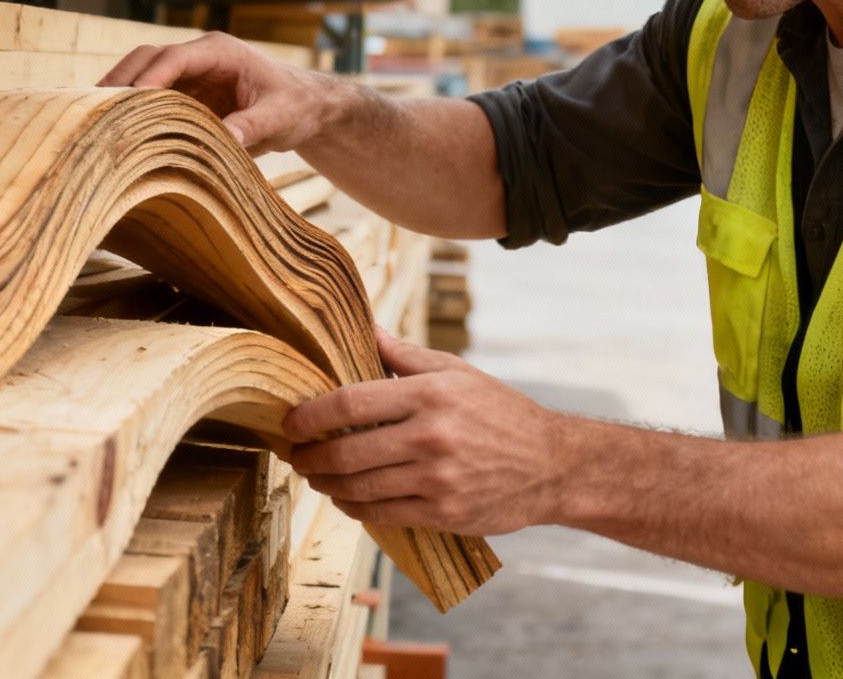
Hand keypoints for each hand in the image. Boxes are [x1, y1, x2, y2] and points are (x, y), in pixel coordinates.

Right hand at [98, 32, 338, 152]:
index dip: (149, 76)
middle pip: (148, 58)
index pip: (174, 57)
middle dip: (121, 79)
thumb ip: (251, 126)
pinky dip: (134, 109)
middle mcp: (200, 57)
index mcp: (220, 51)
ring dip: (121, 93)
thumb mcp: (279, 117)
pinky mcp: (188, 95)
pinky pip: (154, 97)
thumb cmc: (297, 106)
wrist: (308, 109)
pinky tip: (114, 127)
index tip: (128, 99)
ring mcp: (191, 75)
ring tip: (92, 117)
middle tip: (93, 106)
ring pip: (144, 75)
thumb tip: (224, 139)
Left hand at [282, 325, 573, 534]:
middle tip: (297, 455)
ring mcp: (437, 479)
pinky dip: (355, 508)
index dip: (310, 415)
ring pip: (359, 488)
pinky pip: (381, 514)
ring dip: (327, 485)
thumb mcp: (456, 372)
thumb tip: (365, 327)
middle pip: (346, 451)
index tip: (291, 422)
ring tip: (317, 477)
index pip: (351, 403)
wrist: (551, 464)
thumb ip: (404, 354)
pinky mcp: (443, 513)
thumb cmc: (499, 411)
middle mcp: (431, 436)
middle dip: (310, 457)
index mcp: (430, 394)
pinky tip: (348, 499)